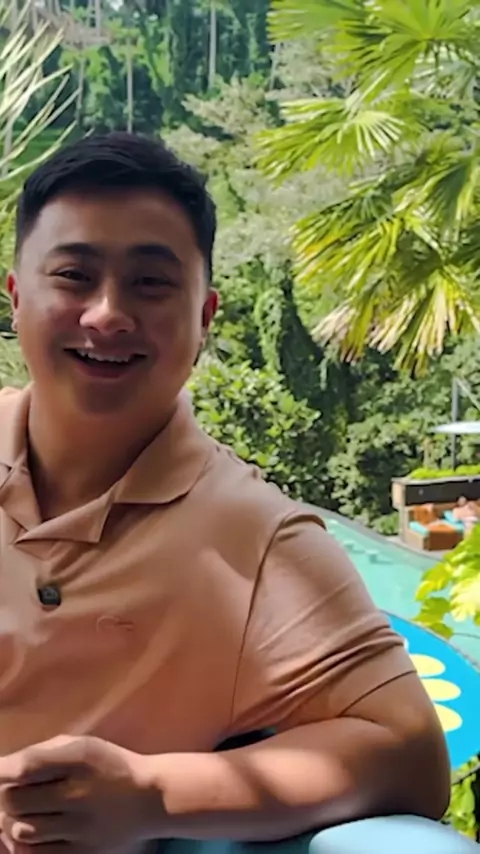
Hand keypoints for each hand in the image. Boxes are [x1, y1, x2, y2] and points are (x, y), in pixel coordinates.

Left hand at [0, 735, 153, 853]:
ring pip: (22, 830)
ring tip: (27, 812)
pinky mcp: (84, 852)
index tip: (0, 772)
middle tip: (16, 794)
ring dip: (16, 821)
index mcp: (80, 758)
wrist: (151, 799)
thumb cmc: (108, 767)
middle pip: (15, 801)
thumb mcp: (82, 747)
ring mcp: (82, 827)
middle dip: (8, 796)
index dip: (2, 771)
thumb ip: (42, 754)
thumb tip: (1, 769)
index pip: (26, 766)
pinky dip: (26, 844)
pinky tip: (34, 831)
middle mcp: (80, 792)